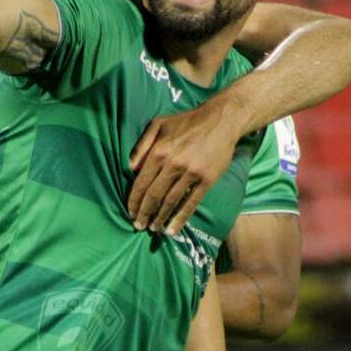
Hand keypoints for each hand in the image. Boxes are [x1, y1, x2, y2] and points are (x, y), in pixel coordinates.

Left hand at [127, 97, 244, 234]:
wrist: (220, 121)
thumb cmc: (186, 122)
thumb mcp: (158, 124)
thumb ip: (141, 145)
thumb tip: (130, 168)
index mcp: (158, 152)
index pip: (141, 183)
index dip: (134, 201)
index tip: (130, 213)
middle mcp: (173, 164)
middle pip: (154, 196)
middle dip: (144, 214)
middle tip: (139, 226)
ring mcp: (191, 173)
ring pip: (171, 202)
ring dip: (160, 218)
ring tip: (154, 229)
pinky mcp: (206, 180)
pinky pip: (191, 203)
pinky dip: (180, 218)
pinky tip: (173, 229)